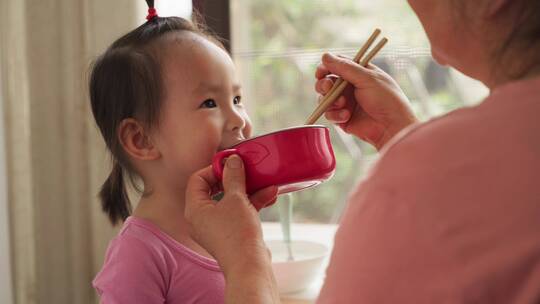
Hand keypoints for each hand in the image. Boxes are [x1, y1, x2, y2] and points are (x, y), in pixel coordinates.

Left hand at [185, 155, 277, 272]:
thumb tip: (232, 161)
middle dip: (235, 179)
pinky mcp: (231, 233)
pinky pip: (239, 212)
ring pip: (230, 201)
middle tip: (246, 170)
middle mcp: (202, 218)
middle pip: (215, 189)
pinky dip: (252, 203)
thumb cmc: (237, 234)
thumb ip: (233, 177)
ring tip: (265, 182)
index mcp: (195, 209)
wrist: (250, 266)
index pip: (198, 180)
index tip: (231, 164)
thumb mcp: (236, 199)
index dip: (214, 169)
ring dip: (248, 190)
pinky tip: (269, 195)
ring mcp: (217, 227)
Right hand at [315, 53, 418, 149]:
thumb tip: (325, 56)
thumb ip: (345, 67)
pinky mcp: (342, 118)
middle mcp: (349, 87)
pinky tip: (347, 116)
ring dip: (330, 100)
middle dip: (324, 84)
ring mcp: (345, 103)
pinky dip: (335, 114)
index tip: (321, 71)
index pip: (336, 65)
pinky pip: (329, 114)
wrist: (391, 126)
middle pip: (326, 81)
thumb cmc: (386, 99)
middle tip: (328, 88)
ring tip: (342, 104)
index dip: (326, 67)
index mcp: (358, 73)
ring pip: (324, 98)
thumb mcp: (367, 78)